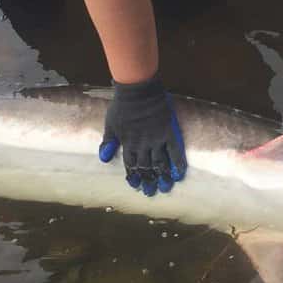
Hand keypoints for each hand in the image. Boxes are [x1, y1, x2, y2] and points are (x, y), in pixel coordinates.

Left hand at [98, 77, 186, 195]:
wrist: (139, 89)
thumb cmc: (122, 105)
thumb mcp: (111, 124)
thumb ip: (108, 142)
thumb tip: (104, 159)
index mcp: (128, 144)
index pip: (131, 165)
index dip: (133, 176)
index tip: (135, 185)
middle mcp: (143, 145)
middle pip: (146, 167)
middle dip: (148, 181)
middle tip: (150, 192)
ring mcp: (157, 140)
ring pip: (160, 163)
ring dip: (162, 177)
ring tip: (164, 187)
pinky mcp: (169, 132)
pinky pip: (175, 152)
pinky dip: (177, 164)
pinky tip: (179, 174)